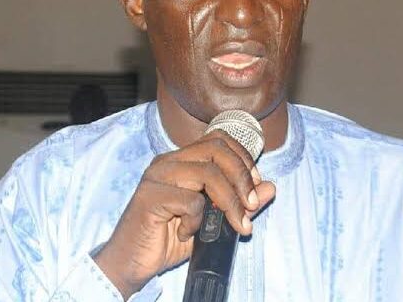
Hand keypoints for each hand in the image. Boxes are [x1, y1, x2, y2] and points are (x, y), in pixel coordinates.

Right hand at [92, 130, 275, 299]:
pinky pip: (190, 201)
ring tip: (234, 224)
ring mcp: (158, 176)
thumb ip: (240, 202)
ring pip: (207, 172)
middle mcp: (169, 161)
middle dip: (242, 177)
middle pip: (217, 149)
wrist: (132, 263)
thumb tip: (270, 187)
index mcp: (182, 160)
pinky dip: (197, 220)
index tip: (256, 185)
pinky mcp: (150, 196)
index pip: (219, 140)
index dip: (244, 159)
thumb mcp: (213, 221)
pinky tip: (187, 233)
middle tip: (250, 206)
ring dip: (229, 201)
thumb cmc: (169, 239)